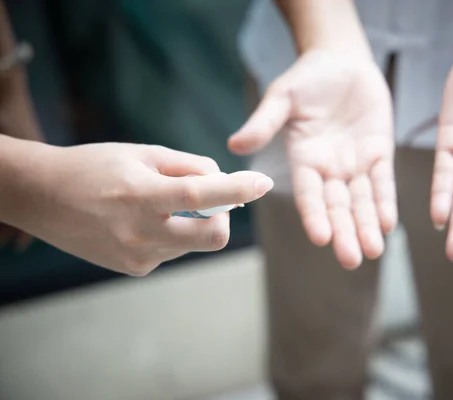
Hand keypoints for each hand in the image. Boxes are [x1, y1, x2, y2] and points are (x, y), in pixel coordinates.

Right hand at [5, 143, 273, 275]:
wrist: (42, 198)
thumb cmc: (94, 166)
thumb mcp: (142, 153)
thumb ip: (187, 167)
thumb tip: (223, 180)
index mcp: (139, 195)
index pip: (199, 196)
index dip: (236, 190)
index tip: (263, 182)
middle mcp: (139, 233)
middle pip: (212, 238)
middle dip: (223, 218)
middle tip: (214, 200)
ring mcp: (137, 257)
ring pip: (193, 243)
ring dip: (194, 223)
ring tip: (161, 203)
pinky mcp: (135, 269)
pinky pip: (174, 251)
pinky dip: (173, 234)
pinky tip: (145, 220)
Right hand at [229, 50, 396, 268]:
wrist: (342, 60)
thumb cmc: (307, 77)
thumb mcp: (283, 96)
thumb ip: (264, 122)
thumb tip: (234, 144)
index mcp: (303, 159)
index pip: (309, 194)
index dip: (315, 215)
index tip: (321, 238)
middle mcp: (328, 168)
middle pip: (337, 206)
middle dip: (345, 232)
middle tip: (352, 259)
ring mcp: (354, 163)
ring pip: (362, 200)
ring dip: (367, 225)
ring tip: (374, 250)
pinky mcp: (378, 153)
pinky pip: (383, 182)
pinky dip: (386, 201)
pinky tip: (389, 223)